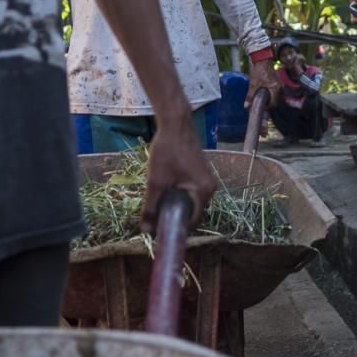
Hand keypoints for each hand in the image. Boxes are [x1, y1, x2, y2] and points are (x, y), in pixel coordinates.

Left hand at [143, 114, 216, 232]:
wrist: (175, 123)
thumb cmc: (167, 151)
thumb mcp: (156, 182)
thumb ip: (151, 207)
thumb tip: (146, 231)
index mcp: (204, 192)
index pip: (192, 221)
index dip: (176, 229)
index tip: (160, 233)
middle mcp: (210, 188)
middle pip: (191, 212)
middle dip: (173, 216)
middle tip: (155, 219)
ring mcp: (206, 179)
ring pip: (189, 201)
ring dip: (174, 205)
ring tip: (157, 204)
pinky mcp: (200, 172)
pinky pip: (190, 191)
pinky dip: (178, 194)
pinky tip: (163, 190)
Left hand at [246, 58, 281, 107]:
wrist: (263, 60)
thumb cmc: (258, 71)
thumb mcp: (253, 84)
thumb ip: (250, 96)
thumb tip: (246, 106)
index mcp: (275, 89)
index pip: (274, 104)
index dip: (267, 108)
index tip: (262, 107)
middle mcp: (280, 88)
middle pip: (277, 102)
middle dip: (270, 104)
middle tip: (262, 104)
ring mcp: (281, 85)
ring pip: (278, 98)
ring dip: (272, 100)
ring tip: (264, 99)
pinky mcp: (280, 82)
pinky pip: (278, 93)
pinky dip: (273, 95)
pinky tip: (267, 93)